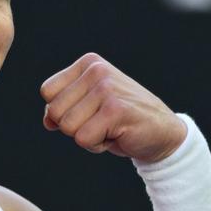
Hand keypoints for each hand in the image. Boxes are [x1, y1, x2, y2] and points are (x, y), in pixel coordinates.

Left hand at [40, 53, 186, 162]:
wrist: (163, 132)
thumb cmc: (119, 121)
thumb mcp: (86, 108)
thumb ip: (62, 109)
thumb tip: (48, 121)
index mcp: (88, 64)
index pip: (47, 91)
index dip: (61, 110)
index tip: (87, 111)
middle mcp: (97, 71)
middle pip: (55, 110)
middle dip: (73, 126)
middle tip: (100, 122)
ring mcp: (107, 89)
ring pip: (67, 127)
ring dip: (86, 136)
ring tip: (108, 128)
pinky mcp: (115, 110)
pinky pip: (83, 139)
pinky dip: (96, 145)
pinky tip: (116, 135)